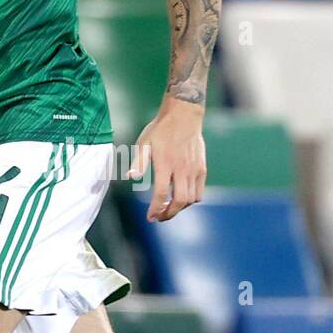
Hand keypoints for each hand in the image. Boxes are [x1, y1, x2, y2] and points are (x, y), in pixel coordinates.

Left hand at [128, 97, 205, 221]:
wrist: (184, 115)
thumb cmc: (161, 129)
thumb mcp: (144, 143)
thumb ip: (139, 162)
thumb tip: (131, 177)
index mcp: (165, 163)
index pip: (161, 193)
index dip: (155, 209)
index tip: (150, 217)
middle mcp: (181, 168)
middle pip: (179, 201)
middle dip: (169, 214)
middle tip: (159, 217)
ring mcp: (194, 169)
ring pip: (191, 199)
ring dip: (180, 208)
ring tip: (169, 208)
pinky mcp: (201, 168)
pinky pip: (199, 192)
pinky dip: (191, 200)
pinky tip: (181, 198)